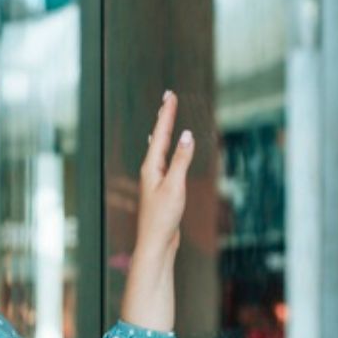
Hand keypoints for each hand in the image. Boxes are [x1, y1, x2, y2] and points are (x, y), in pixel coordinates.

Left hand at [138, 89, 193, 253]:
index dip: (166, 113)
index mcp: (151, 167)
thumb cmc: (163, 217)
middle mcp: (150, 170)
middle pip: (157, 137)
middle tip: (168, 97)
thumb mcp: (175, 186)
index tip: (170, 94)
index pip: (160, 134)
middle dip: (164, 117)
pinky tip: (161, 148)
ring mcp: (154, 179)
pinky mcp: (161, 188)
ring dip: (163, 130)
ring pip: (159, 147)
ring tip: (164, 115)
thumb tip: (187, 135)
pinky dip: (164, 147)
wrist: (156, 243)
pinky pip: (162, 160)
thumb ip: (181, 160)